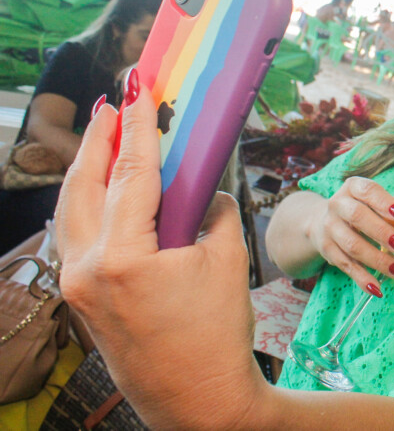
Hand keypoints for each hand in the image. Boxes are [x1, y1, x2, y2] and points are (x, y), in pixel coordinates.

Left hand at [55, 87, 267, 428]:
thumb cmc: (216, 335)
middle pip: (82, 185)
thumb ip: (215, 211)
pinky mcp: (81, 298)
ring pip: (71, 209)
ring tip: (108, 136)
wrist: (197, 401)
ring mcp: (77, 287)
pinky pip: (77, 233)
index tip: (140, 88)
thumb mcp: (228, 260)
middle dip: (98, 139)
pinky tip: (106, 189)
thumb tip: (207, 187)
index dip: (138, 126)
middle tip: (116, 102)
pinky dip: (90, 202)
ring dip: (89, 168)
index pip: (130, 174)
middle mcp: (85, 270)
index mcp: (122, 259)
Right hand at [305, 177, 393, 292]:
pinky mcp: (327, 250)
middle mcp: (338, 204)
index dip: (385, 203)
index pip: (368, 190)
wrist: (319, 220)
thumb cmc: (359, 208)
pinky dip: (362, 279)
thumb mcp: (370, 199)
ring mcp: (330, 228)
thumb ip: (393, 207)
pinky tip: (378, 288)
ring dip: (378, 260)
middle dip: (383, 234)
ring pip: (352, 245)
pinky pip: (346, 266)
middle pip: (358, 217)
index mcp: (353, 187)